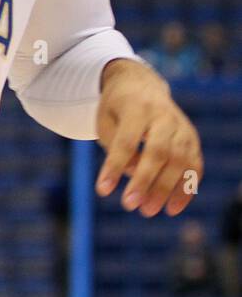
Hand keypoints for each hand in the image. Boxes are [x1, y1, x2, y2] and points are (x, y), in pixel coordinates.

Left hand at [95, 58, 202, 216]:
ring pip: (180, 161)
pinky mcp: (192, 139)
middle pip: (158, 152)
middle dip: (144, 182)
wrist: (141, 85)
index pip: (126, 141)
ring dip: (166, 190)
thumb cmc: (117, 108)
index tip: (102, 190)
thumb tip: (135, 175)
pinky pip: (194, 166)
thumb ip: (115, 147)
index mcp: (136, 108)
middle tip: (129, 206)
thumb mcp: (105, 120)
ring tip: (147, 211)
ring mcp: (182, 127)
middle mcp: (164, 116)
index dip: (114, 167)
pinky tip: (173, 208)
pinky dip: (186, 189)